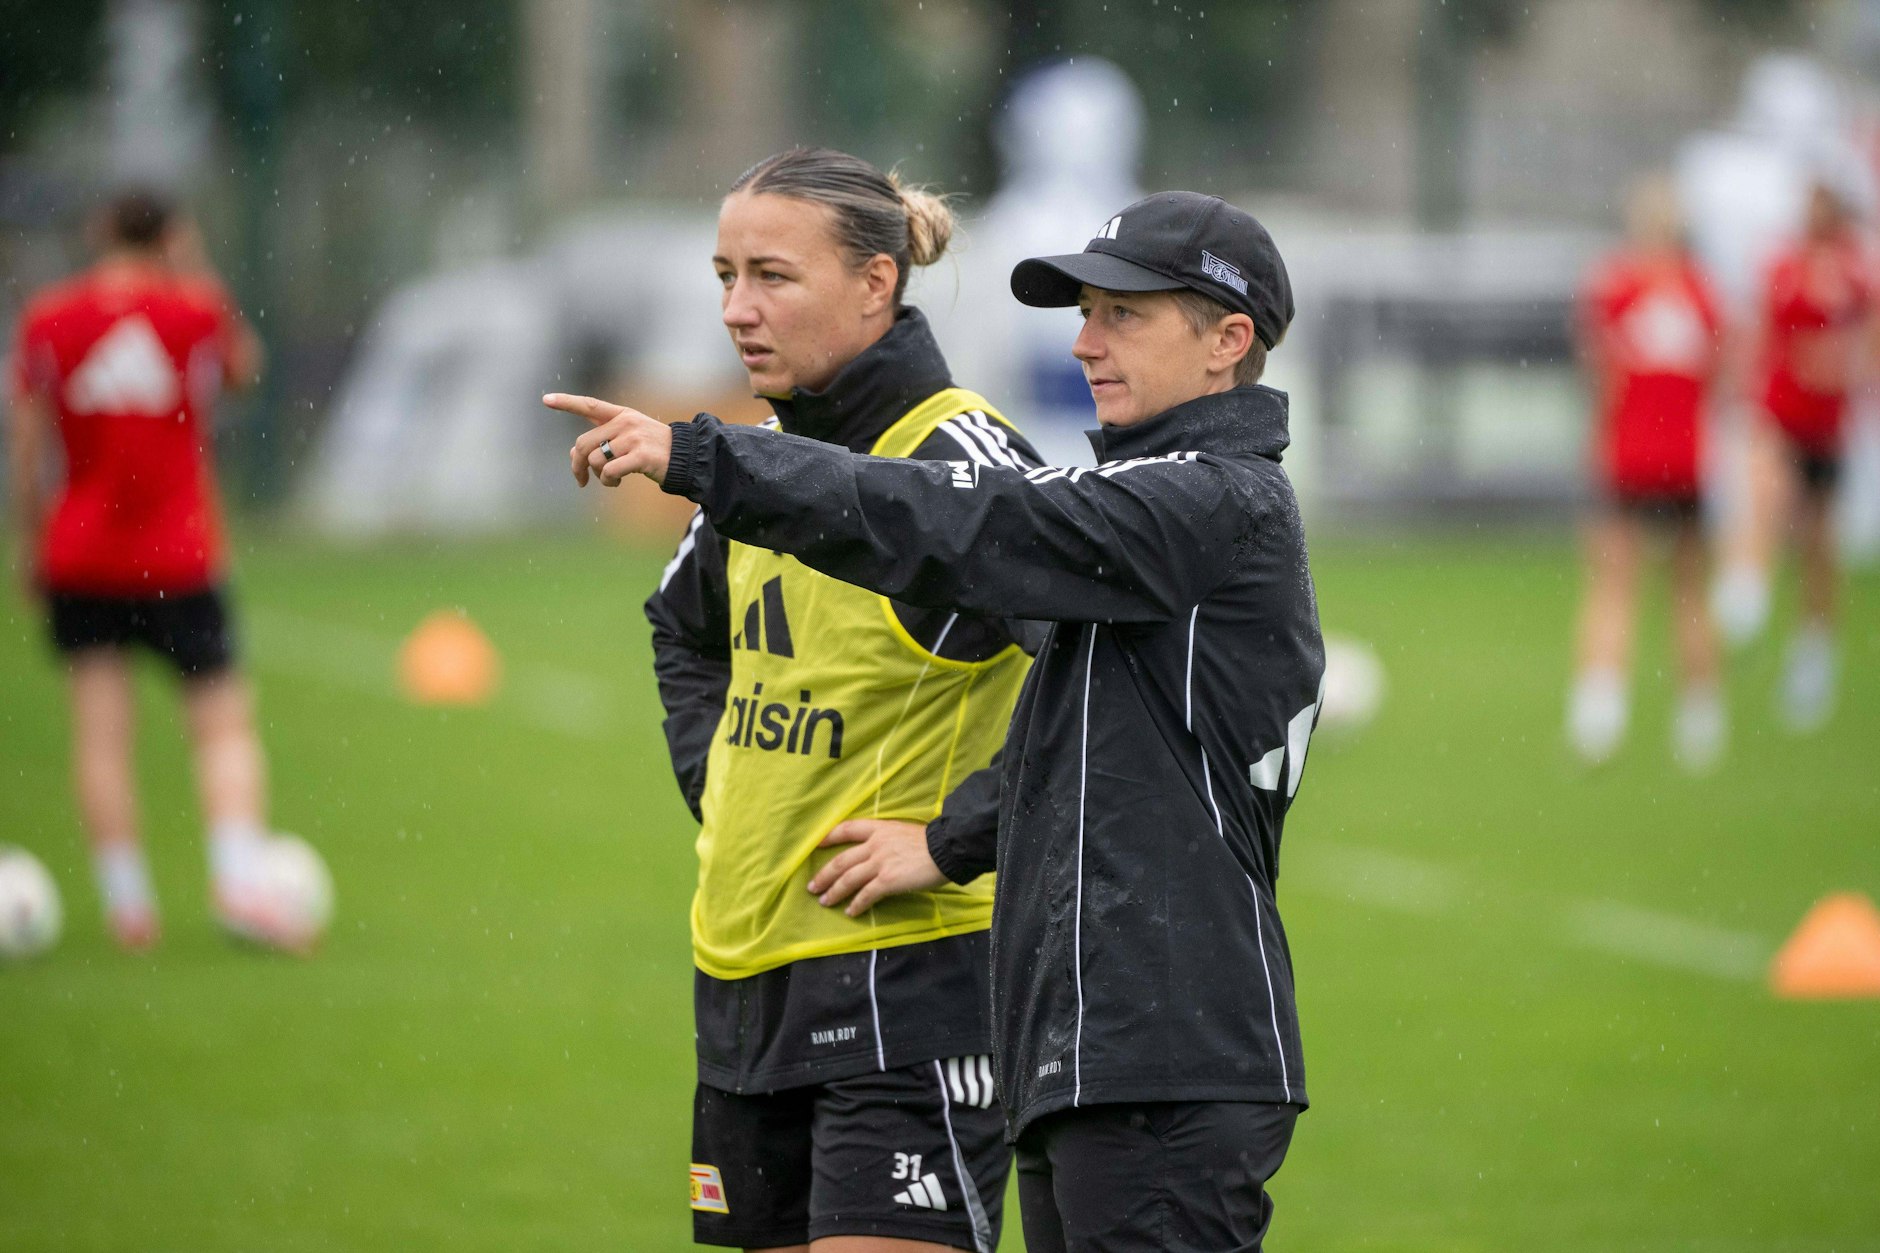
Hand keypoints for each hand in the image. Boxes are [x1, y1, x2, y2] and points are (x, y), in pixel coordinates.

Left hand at [543, 392, 673, 486]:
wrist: (686, 457)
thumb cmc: (653, 450)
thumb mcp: (629, 439)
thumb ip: (602, 442)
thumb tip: (573, 453)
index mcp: (622, 415)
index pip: (590, 405)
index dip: (567, 402)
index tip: (546, 400)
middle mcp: (626, 423)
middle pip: (584, 443)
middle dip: (577, 464)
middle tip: (580, 479)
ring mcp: (633, 439)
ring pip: (596, 460)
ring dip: (598, 476)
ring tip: (610, 480)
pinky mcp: (641, 456)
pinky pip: (610, 471)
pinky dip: (608, 482)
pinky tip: (617, 483)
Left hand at [806, 819, 946, 916]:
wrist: (947, 849)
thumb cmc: (931, 842)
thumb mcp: (904, 831)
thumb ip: (888, 839)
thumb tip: (879, 852)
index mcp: (880, 829)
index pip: (847, 829)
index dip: (829, 837)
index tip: (817, 845)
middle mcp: (875, 845)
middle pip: (841, 860)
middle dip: (824, 875)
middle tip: (813, 887)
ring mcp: (880, 863)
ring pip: (848, 879)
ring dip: (834, 892)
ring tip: (825, 901)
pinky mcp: (888, 881)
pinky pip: (866, 895)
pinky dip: (856, 904)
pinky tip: (850, 912)